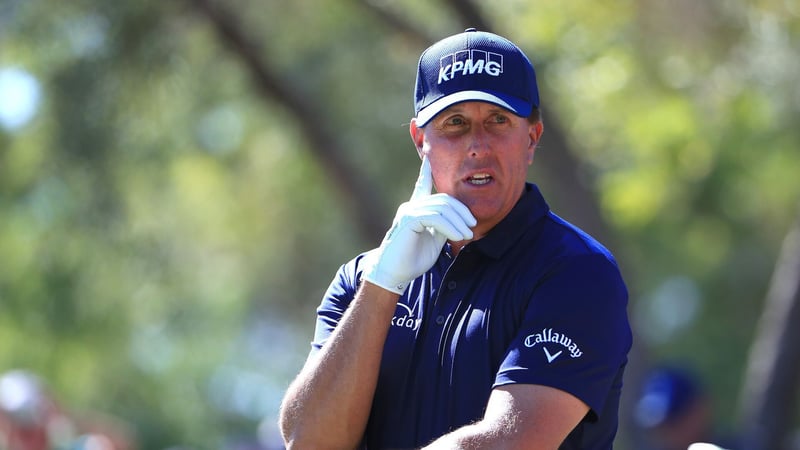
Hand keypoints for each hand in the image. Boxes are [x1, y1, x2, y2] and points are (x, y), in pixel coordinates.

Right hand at [362, 156, 475, 293]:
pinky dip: (450, 227)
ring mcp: (408, 211)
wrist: (394, 274)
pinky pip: (435, 217)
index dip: (424, 173)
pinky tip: (457, 237)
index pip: (421, 186)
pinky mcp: (408, 219)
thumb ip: (443, 227)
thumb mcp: (434, 241)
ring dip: (459, 222)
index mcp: (415, 210)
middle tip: (472, 227)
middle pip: (444, 199)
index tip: (427, 159)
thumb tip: (457, 221)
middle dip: (461, 211)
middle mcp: (411, 206)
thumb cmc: (413, 260)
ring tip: (467, 236)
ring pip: (442, 208)